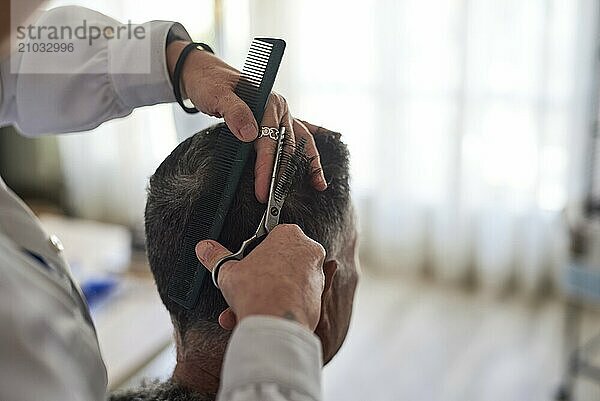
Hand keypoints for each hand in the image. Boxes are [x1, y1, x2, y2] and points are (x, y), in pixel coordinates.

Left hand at [167, 41, 326, 201]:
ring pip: (299, 143)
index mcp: (269, 101)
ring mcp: (279, 115)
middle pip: (288, 146)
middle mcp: (279, 108)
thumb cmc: (210, 83)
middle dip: (284, 174)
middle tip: (278, 199)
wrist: (203, 74)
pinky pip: (297, 136)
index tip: (263, 189)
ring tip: (319, 184)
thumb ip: (234, 113)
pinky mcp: (274, 121)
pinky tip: (317, 163)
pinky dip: (308, 150)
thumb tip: (251, 135)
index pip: (270, 141)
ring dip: (309, 164)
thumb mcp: (217, 95)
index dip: (267, 167)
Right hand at [195, 224, 325, 330]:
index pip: (272, 234)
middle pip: (280, 260)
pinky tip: (258, 316)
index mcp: (290, 235)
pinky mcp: (319, 298)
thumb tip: (204, 248)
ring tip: (243, 308)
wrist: (276, 326)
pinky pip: (294, 298)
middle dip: (261, 276)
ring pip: (287, 281)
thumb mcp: (227, 272)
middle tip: (245, 286)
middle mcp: (310, 251)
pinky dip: (278, 305)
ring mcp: (317, 275)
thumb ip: (216, 257)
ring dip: (266, 294)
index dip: (256, 249)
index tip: (248, 260)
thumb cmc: (256, 292)